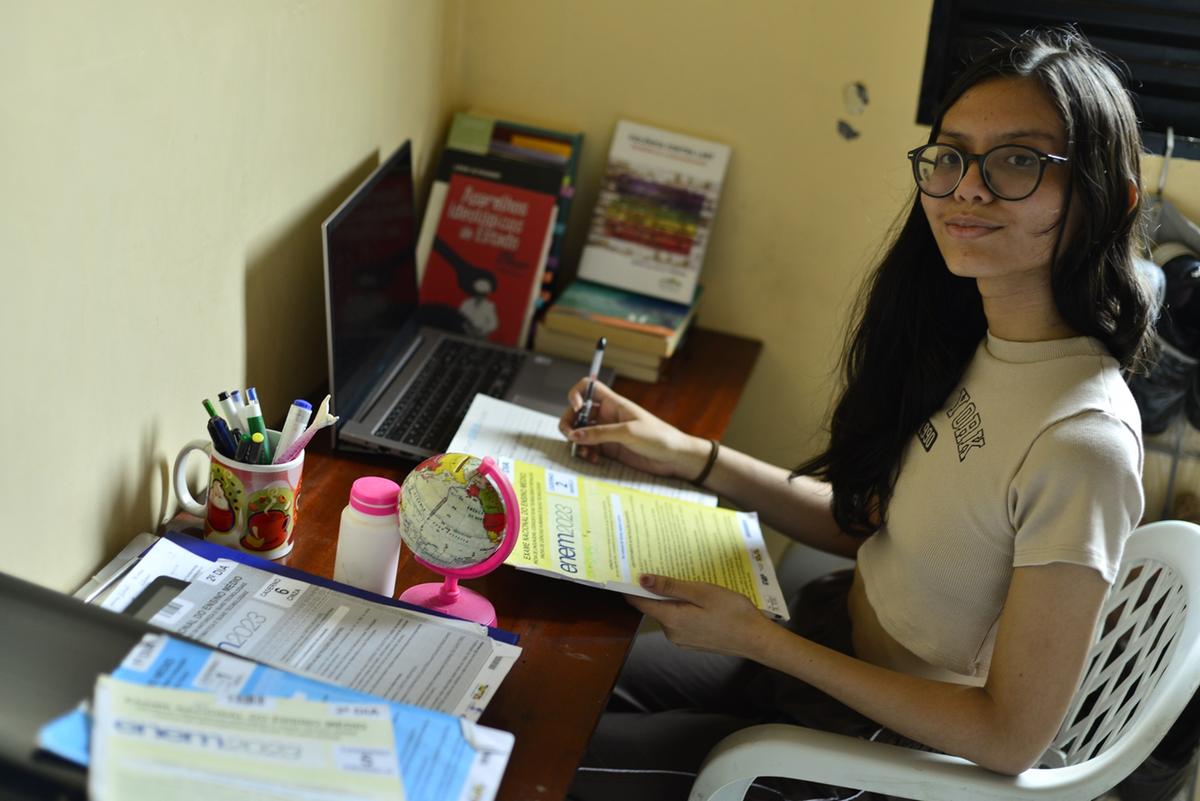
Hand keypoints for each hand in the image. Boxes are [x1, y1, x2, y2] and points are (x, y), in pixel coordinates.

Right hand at [558, 379, 708, 479]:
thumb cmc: (658, 437)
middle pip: (577, 412)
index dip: (577, 394)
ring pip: (580, 432)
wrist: (675, 457)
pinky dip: (585, 452)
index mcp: (613, 403)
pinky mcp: (609, 449)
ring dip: (576, 441)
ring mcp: (606, 432)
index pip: (588, 387)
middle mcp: (606, 415)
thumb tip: (575, 435)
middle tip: (569, 436)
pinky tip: (592, 459)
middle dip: (569, 423)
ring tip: (583, 452)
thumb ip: (600, 433)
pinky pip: (589, 448)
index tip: (576, 408)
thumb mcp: (628, 432)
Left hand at [627, 574, 776, 659]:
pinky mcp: (692, 642)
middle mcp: (671, 633)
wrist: (756, 639)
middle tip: (667, 567)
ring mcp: (682, 640)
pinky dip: (683, 609)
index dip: (632, 586)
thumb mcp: (702, 592)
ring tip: (688, 582)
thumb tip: (642, 580)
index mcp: (671, 620)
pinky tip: (699, 600)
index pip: (639, 603)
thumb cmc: (733, 612)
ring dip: (673, 598)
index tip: (632, 570)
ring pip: (668, 613)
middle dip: (657, 589)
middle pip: (654, 607)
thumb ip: (671, 587)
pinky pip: (680, 621)